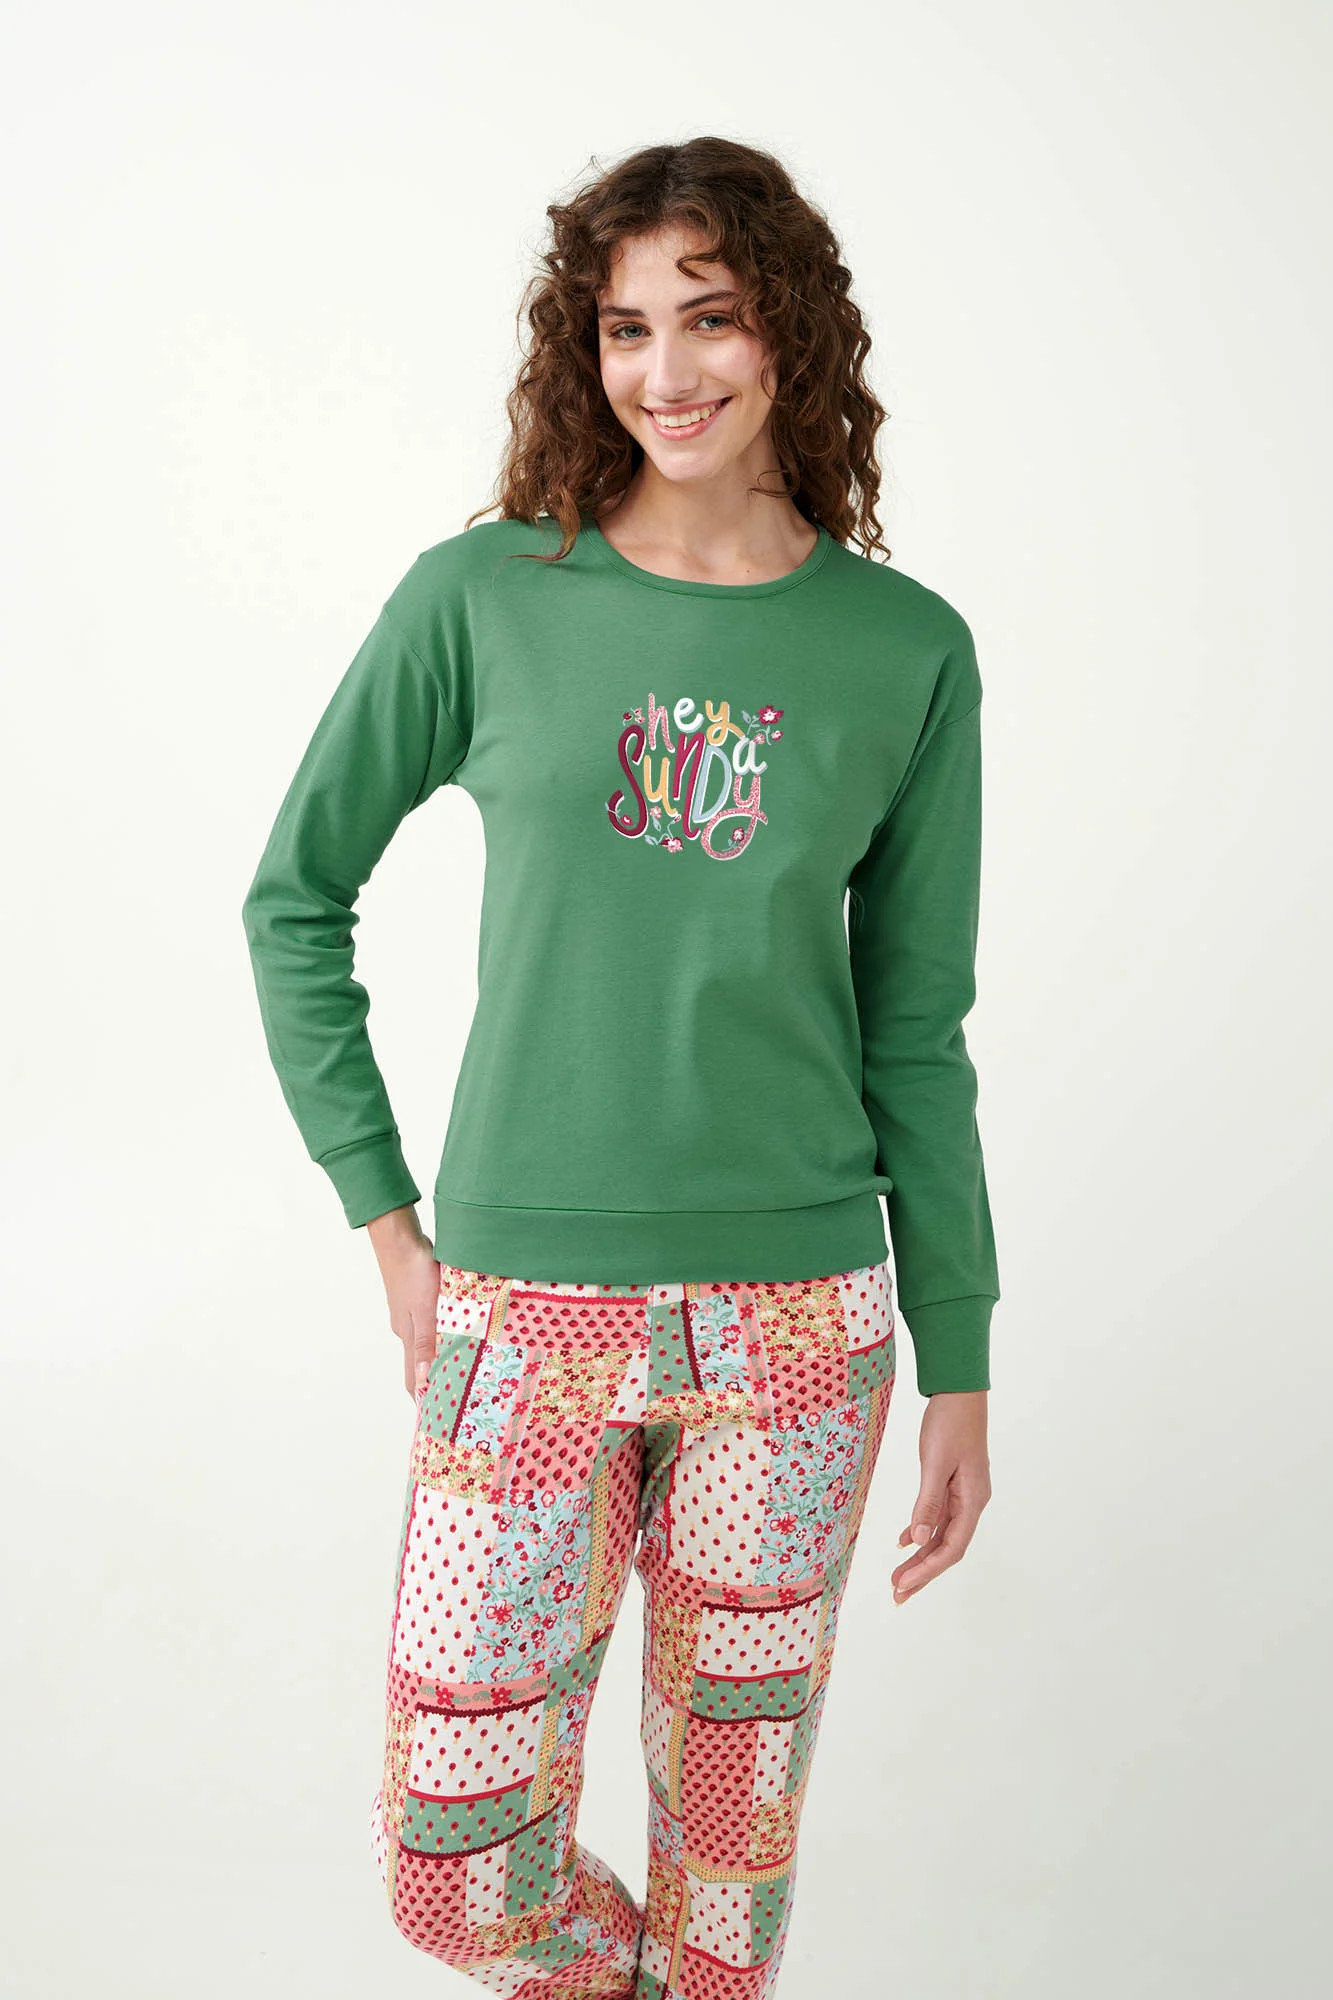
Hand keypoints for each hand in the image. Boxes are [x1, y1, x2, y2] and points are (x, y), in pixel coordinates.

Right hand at [365, 1206, 441, 1401]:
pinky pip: (429, 1325)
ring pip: (425, 1344)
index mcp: (409, 1337)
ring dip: (438, 1360)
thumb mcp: (426, 1310)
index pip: (413, 1380)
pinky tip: (454, 1333)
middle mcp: (407, 1330)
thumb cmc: (415, 1272)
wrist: (400, 1237)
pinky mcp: (415, 1298)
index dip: (423, 1401)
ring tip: (460, 1371)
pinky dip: (440, 1337)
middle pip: (419, 1365)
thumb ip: (426, 1345)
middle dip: (433, 1385)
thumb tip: (422, 1382)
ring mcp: (409, 1314)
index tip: (435, 1421)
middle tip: (455, 1401)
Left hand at [891, 1389, 990, 1601]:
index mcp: (973, 1500)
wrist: (958, 1391)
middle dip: (923, 1573)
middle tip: (897, 1595)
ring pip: (941, 1535)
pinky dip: (922, 1531)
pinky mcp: (952, 1483)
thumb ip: (929, 1502)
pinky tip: (905, 1542)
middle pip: (948, 1548)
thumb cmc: (950, 1422)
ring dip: (921, 1557)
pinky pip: (938, 1516)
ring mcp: (963, 1494)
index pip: (952, 1547)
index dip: (928, 1570)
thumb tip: (921, 1540)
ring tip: (898, 1577)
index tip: (903, 1586)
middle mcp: (971, 1502)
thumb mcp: (935, 1462)